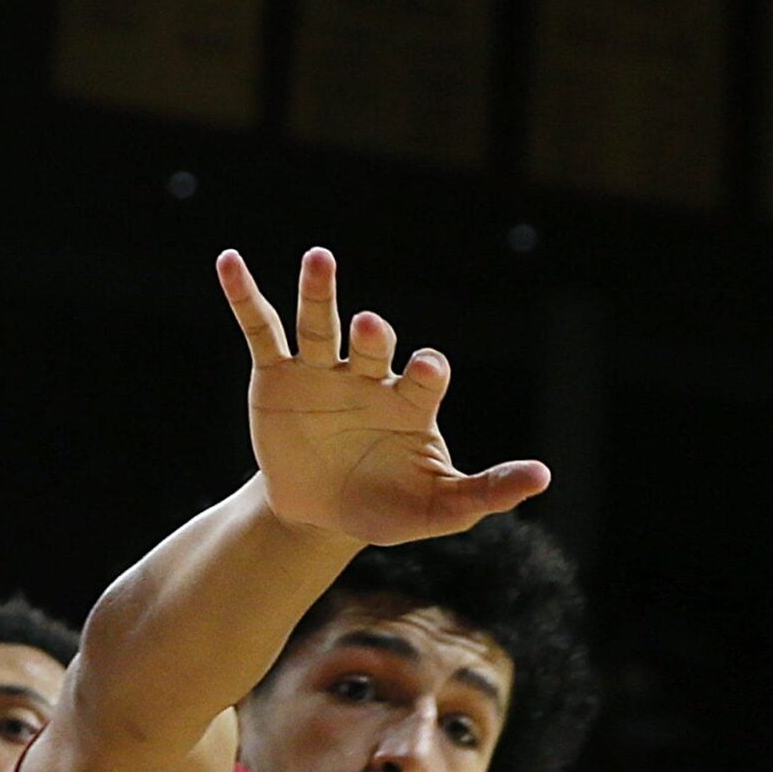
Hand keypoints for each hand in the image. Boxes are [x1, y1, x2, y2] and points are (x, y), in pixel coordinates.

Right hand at [218, 247, 547, 545]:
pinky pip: (261, 328)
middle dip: (373, 335)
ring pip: (321, 323)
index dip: (426, 370)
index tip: (427, 367)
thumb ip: (485, 492)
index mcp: (409, 403)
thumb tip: (543, 477)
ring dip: (319, 290)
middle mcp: (367, 377)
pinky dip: (244, 295)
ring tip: (319, 259)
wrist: (319, 512)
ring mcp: (321, 372)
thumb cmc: (386, 504)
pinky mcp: (277, 374)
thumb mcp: (436, 509)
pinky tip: (229, 261)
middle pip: (372, 344)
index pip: (424, 376)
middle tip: (371, 325)